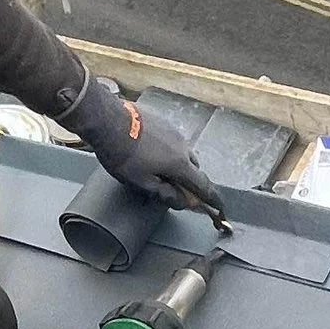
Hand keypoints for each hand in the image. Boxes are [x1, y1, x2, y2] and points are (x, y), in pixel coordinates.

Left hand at [66, 76, 225, 222]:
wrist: (109, 120)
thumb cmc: (123, 155)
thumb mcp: (142, 183)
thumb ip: (165, 194)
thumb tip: (182, 201)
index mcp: (180, 164)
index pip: (203, 186)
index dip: (213, 199)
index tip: (220, 208)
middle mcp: (183, 146)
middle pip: (194, 168)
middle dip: (191, 181)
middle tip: (178, 190)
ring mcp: (174, 131)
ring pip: (183, 153)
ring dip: (179, 165)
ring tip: (160, 170)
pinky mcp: (163, 121)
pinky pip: (173, 141)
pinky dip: (169, 151)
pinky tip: (152, 153)